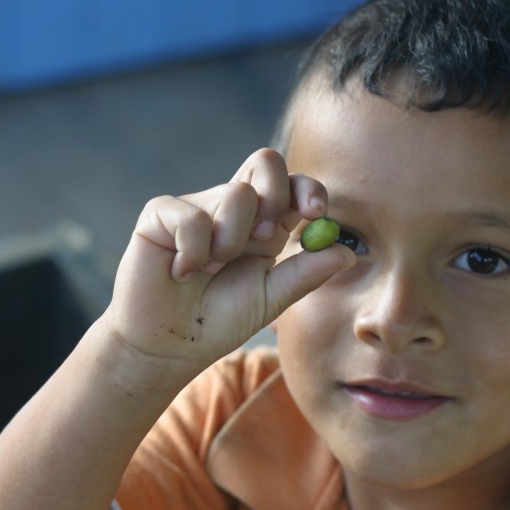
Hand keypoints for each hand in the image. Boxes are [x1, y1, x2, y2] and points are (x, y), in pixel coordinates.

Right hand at [103, 148, 354, 372]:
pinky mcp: (161, 214)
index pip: (293, 185)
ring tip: (210, 271)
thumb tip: (348, 252)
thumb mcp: (269, 299)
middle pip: (265, 161)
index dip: (308, 189)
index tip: (316, 212)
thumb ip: (305, 274)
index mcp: (263, 225)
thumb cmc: (216, 322)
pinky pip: (191, 216)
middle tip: (265, 236)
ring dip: (230, 241)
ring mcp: (195, 206)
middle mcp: (231, 209)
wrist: (166, 347)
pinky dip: (193, 253)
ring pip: (235, 194)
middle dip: (275, 193)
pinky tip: (181, 273)